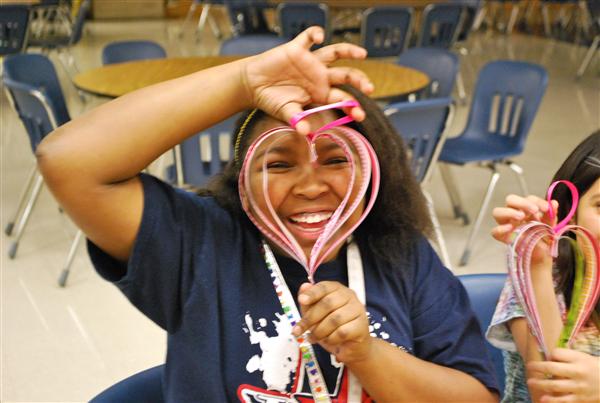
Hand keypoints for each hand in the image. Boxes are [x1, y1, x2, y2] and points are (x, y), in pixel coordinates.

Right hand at [241, 26, 373, 134]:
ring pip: (335, 53)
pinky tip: (319, 37)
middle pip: (346, 75)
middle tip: (370, 89)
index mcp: (320, 94)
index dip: (352, 106)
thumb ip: (297, 120)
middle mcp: (320, 76)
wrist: (252, 85)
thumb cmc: (272, 100)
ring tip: (362, 54)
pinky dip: (315, 33)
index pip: (342, 98)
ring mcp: (310, 62)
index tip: (360, 115)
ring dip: (349, 51)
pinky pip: (308, 37)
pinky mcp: (297, 49)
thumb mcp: (285, 112)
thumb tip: (305, 133)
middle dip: (359, 81)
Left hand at [291, 281, 372, 363]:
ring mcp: (358, 310)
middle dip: (311, 318)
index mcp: (337, 289)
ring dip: (319, 331)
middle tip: (299, 330)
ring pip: (334, 319)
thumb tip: (304, 287)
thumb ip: (308, 302)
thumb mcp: (315, 315)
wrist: (351, 347)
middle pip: (327, 303)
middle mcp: (349, 296)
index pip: (324, 287)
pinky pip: (342, 332)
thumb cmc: (331, 328)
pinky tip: (328, 340)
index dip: (312, 293)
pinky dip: (331, 338)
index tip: (301, 300)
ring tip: (314, 338)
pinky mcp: (362, 326)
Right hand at [491, 194, 557, 264]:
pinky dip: (500, 229)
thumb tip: (553, 203)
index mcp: (526, 209)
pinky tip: (510, 229)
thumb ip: (551, 214)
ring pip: (497, 212)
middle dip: (521, 203)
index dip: (537, 201)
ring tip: (520, 217)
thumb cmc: (544, 236)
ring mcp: (507, 224)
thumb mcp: (551, 224)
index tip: (546, 208)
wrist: (543, 254)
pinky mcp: (503, 237)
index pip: (528, 199)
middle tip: (533, 210)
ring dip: (509, 212)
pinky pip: (495, 232)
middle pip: (510, 200)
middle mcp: (514, 214)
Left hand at [527, 348, 599, 401]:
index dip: (550, 355)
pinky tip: (543, 399)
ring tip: (530, 382)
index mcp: (578, 359)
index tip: (546, 358)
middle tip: (529, 367)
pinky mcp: (580, 399)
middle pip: (553, 368)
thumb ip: (567, 357)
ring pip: (555, 385)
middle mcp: (578, 372)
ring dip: (540, 384)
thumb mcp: (582, 357)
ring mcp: (579, 387)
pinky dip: (552, 400)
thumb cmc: (593, 367)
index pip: (557, 353)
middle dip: (538, 367)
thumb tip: (548, 359)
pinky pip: (564, 400)